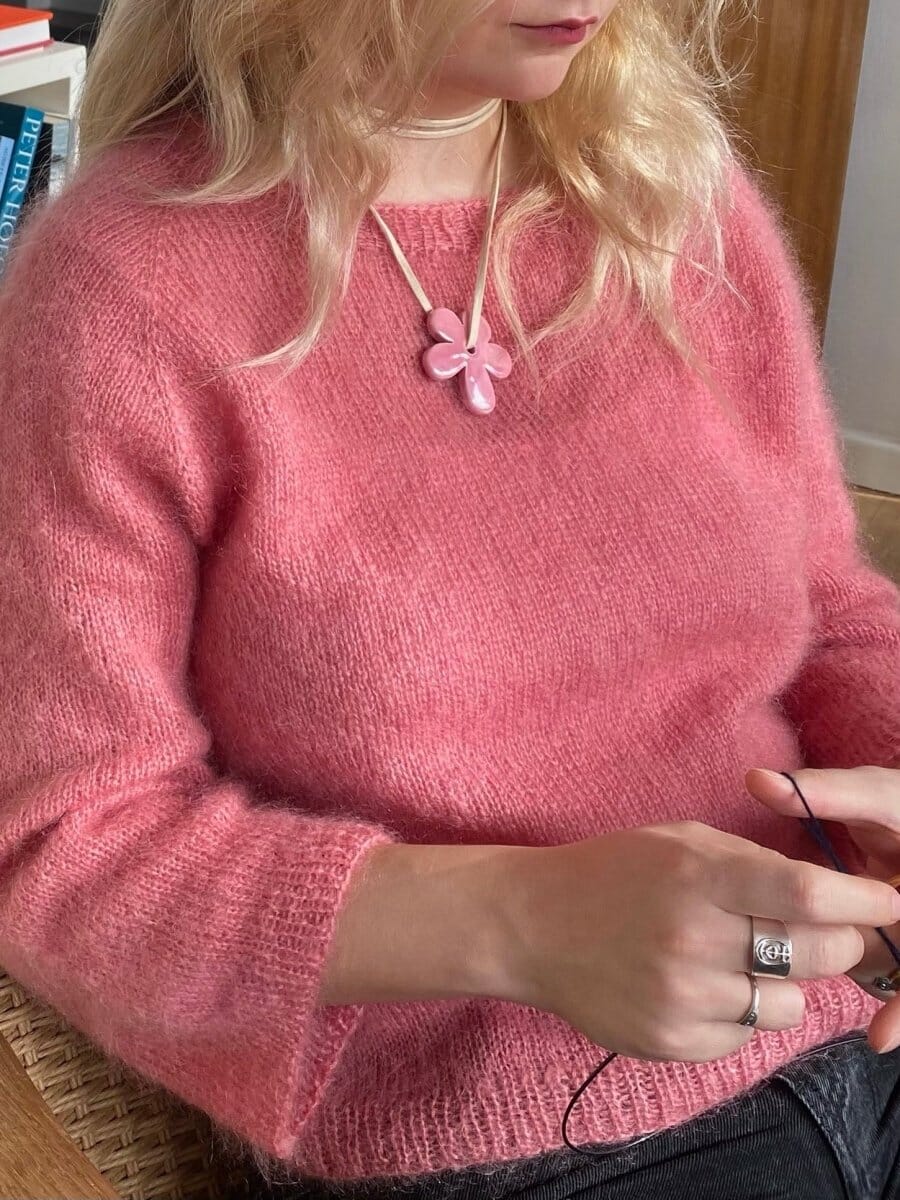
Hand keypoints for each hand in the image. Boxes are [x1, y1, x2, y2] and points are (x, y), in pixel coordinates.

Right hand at [493, 819, 899, 1063]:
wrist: (533, 924)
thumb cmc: (613, 872)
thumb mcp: (680, 840)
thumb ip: (751, 862)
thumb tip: (831, 893)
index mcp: (699, 874)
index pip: (807, 894)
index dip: (861, 902)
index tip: (884, 902)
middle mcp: (693, 936)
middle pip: (814, 954)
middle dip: (839, 943)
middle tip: (825, 933)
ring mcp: (681, 995)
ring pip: (789, 1005)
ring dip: (788, 984)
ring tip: (748, 959)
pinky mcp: (670, 1040)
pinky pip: (746, 1036)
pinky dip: (744, 1013)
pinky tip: (708, 985)